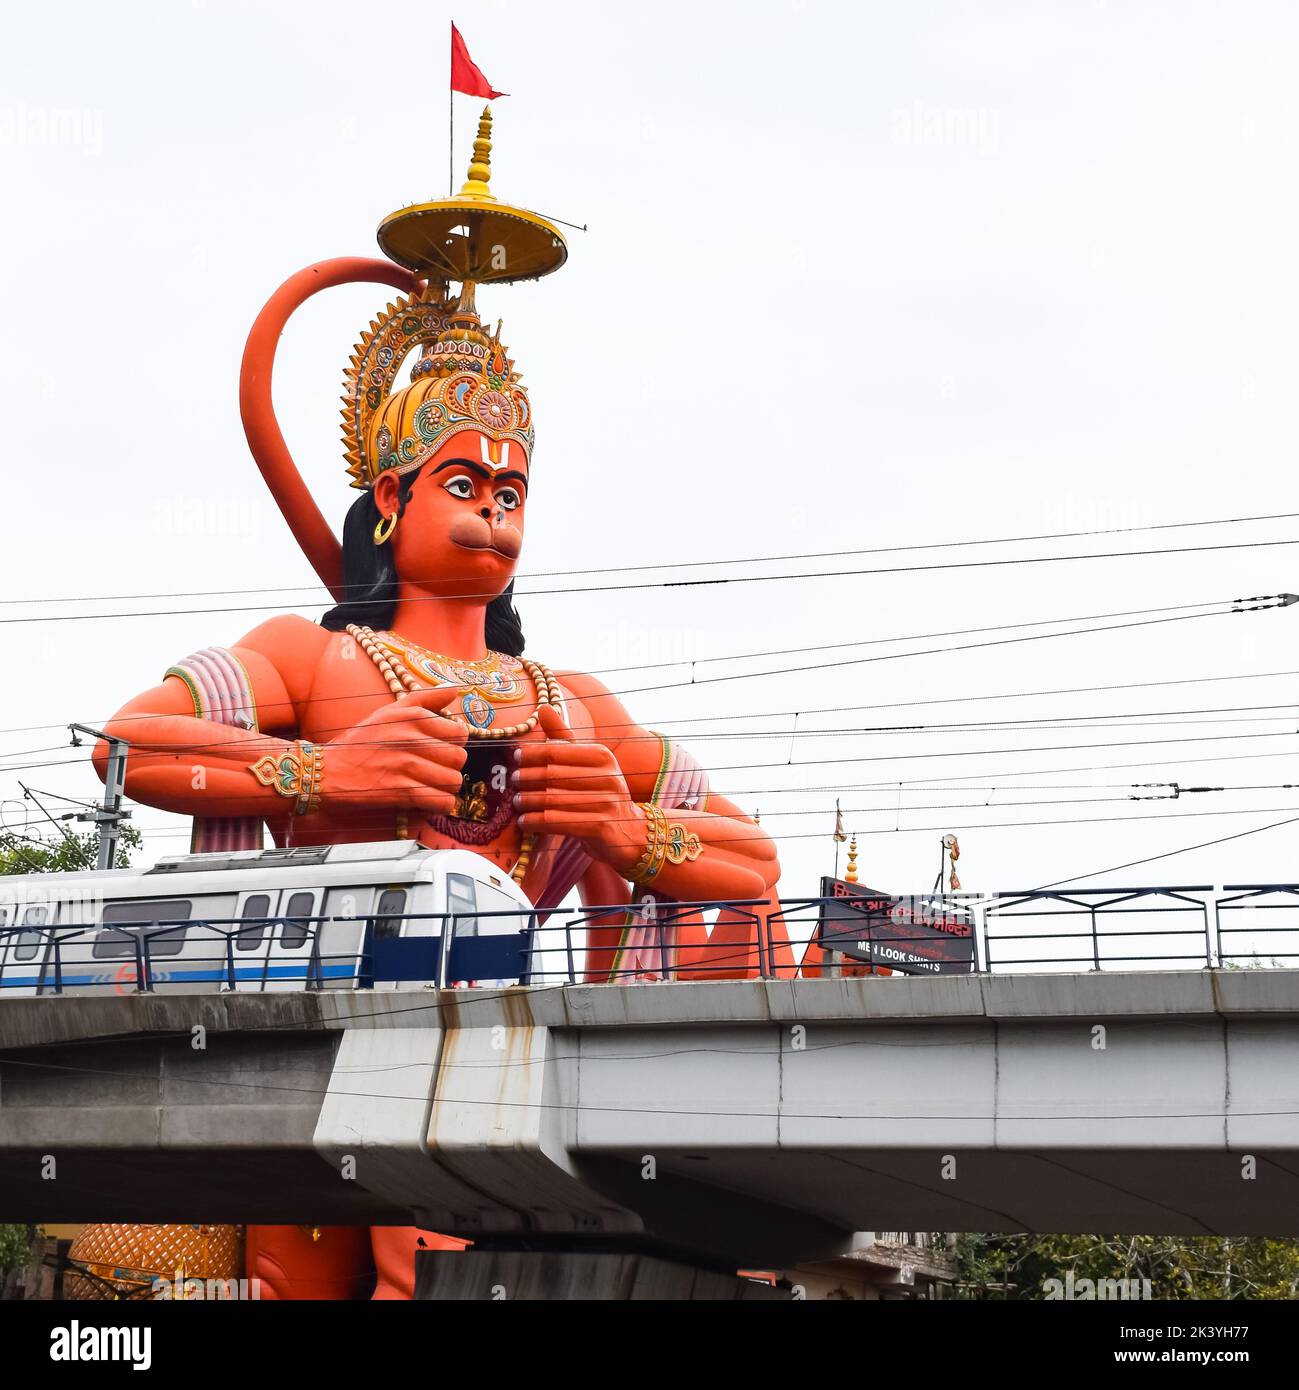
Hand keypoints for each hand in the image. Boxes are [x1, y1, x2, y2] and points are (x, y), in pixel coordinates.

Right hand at [324, 687, 466, 815]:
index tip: (439, 750)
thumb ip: (425, 699)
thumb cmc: (359, 742)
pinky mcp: (401, 791)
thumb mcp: (389, 711)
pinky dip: (439, 805)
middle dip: (450, 767)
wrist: (325, 771)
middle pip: (459, 758)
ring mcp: (406, 765)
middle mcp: (412, 738)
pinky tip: (427, 800)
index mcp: (413, 717)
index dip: (453, 744)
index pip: (460, 733)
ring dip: (445, 788)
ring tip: (429, 786)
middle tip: (434, 771)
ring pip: (453, 782)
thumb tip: (454, 689)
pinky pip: (441, 801)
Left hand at [512, 705, 644, 874]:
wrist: (631, 831)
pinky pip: (557, 822)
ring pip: (552, 799)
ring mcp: (606, 803)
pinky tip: (524, 821)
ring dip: (527, 801)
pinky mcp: (601, 827)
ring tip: (516, 802)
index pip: (556, 751)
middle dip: (527, 778)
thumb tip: (543, 708)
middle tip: (513, 781)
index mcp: (603, 756)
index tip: (516, 758)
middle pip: (552, 775)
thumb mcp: (587, 763)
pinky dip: (535, 822)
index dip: (532, 754)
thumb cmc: (601, 793)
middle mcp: (608, 777)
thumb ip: (564, 738)